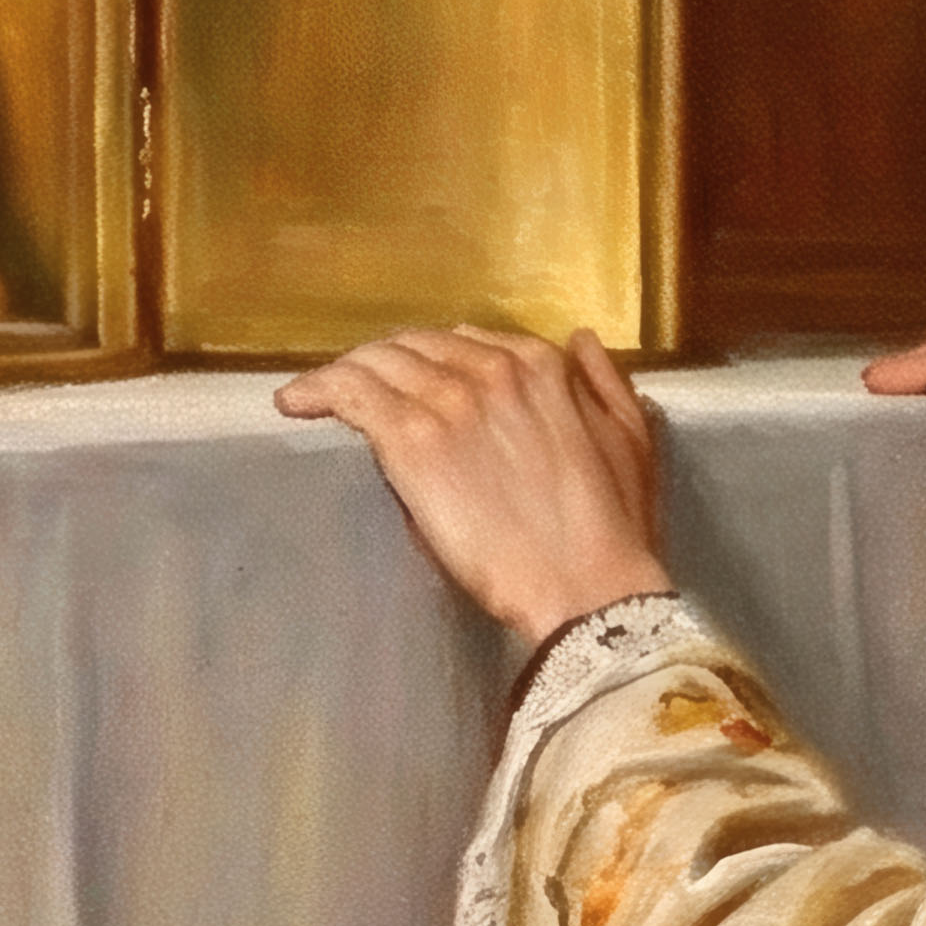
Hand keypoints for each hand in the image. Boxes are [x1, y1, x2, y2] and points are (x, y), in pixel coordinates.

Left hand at [270, 325, 674, 645]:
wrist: (586, 585)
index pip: (470, 341)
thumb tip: (579, 339)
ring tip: (320, 394)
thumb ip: (604, 382)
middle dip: (388, 363)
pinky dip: (316, 389)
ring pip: (376, 363)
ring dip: (346, 373)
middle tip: (361, 388)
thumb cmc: (617, 529)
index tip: (418, 382)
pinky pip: (348, 392)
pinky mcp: (410, 437)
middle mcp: (491, 366)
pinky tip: (293, 402)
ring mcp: (447, 399)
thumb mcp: (631, 441)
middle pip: (417, 347)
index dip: (438, 360)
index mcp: (542, 365)